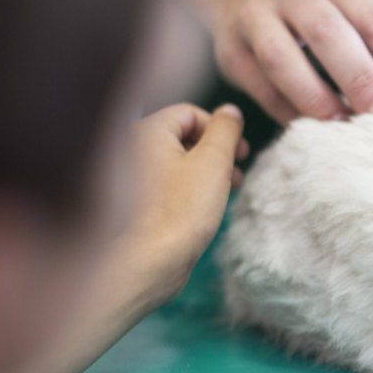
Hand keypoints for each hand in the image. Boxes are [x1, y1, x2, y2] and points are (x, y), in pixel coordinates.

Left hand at [121, 103, 246, 303]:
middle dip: (217, 150)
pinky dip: (192, 185)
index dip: (220, 129)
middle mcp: (133, 147)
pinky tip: (208, 203)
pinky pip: (170, 180)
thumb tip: (230, 111)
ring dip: (209, 169)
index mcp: (147, 131)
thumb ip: (225, 129)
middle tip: (238, 169)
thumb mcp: (214, 161)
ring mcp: (133, 175)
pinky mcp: (139, 200)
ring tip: (229, 188)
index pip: (190, 113)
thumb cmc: (183, 208)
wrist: (152, 261)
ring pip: (179, 159)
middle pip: (184, 135)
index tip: (239, 152)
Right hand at [195, 0, 372, 123]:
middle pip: (329, 35)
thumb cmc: (314, 7)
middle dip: (362, 81)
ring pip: (282, 60)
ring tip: (346, 129)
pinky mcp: (229, 49)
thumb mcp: (346, 5)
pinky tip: (313, 131)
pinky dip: (288, 111)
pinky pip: (259, 86)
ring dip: (317, 100)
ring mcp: (254, 16)